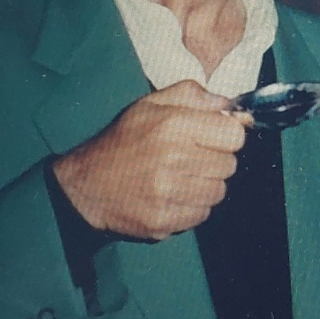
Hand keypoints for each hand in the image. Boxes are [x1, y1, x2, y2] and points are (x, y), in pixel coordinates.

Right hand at [52, 80, 245, 239]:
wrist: (85, 185)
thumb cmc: (124, 140)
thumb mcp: (152, 104)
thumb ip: (195, 96)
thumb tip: (234, 108)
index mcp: (173, 125)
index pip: (234, 135)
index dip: (227, 135)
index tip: (214, 138)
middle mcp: (172, 159)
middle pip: (229, 165)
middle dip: (216, 161)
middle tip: (191, 159)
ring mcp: (167, 194)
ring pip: (219, 192)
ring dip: (206, 186)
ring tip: (181, 178)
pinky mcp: (163, 222)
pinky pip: (203, 215)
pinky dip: (193, 207)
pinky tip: (172, 197)